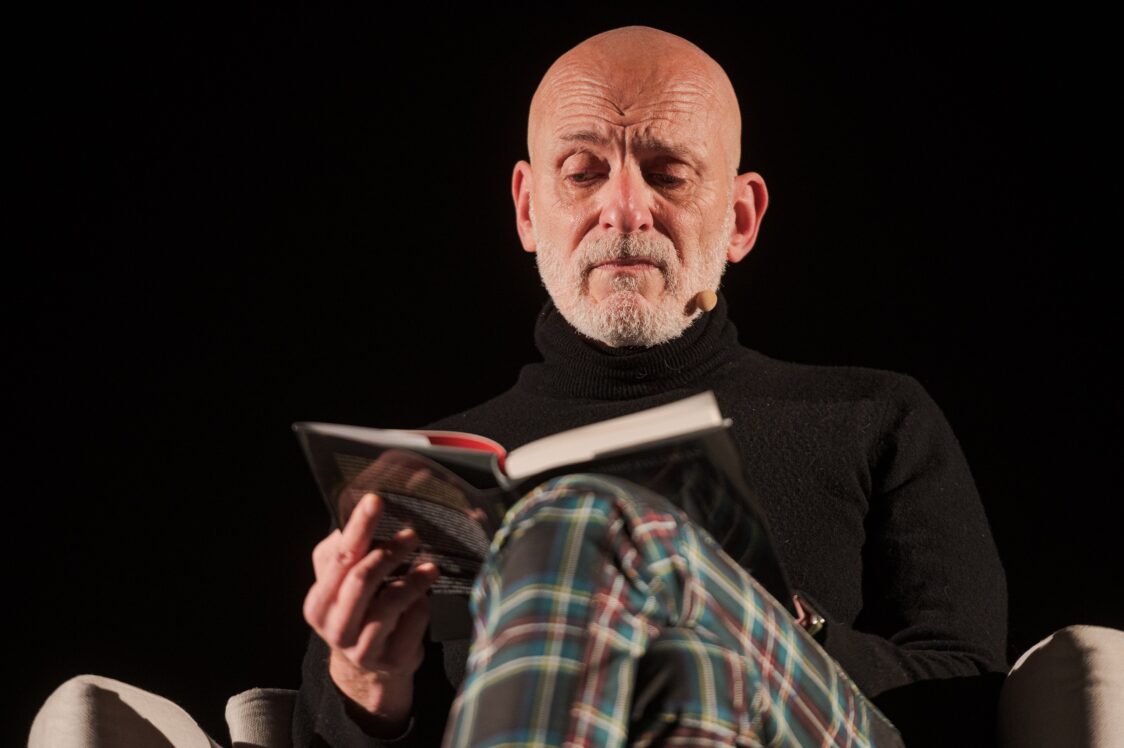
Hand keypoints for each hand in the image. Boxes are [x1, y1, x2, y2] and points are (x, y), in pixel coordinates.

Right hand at [303, 492, 439, 732]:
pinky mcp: (391, 661)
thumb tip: (365, 510)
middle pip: (362, 579)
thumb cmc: (359, 610)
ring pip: (389, 603)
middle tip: (412, 535)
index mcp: (319, 603)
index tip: (376, 500)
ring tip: (430, 567)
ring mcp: (362, 649)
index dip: (359, 527)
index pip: (340, 558)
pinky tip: (425, 598)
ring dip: (413, 579)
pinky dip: (421, 605)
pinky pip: (412, 623)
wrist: (371, 666)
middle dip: (389, 552)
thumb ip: (346, 550)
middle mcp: (335, 628)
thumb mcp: (343, 582)